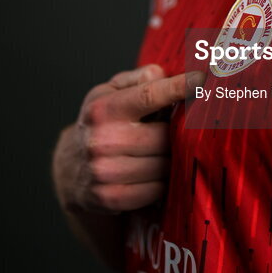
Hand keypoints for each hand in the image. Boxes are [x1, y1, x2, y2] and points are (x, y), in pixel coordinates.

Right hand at [53, 64, 199, 214]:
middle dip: (174, 134)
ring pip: (162, 165)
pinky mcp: (110, 197)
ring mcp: (104, 171)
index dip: (178, 87)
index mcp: (103, 108)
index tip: (202, 79)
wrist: (69, 167)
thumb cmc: (101, 122)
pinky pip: (155, 190)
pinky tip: (153, 173)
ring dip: (169, 159)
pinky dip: (160, 182)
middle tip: (175, 132)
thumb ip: (137, 78)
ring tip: (161, 153)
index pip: (148, 95)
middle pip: (162, 136)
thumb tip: (162, 75)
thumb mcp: (110, 92)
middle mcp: (101, 139)